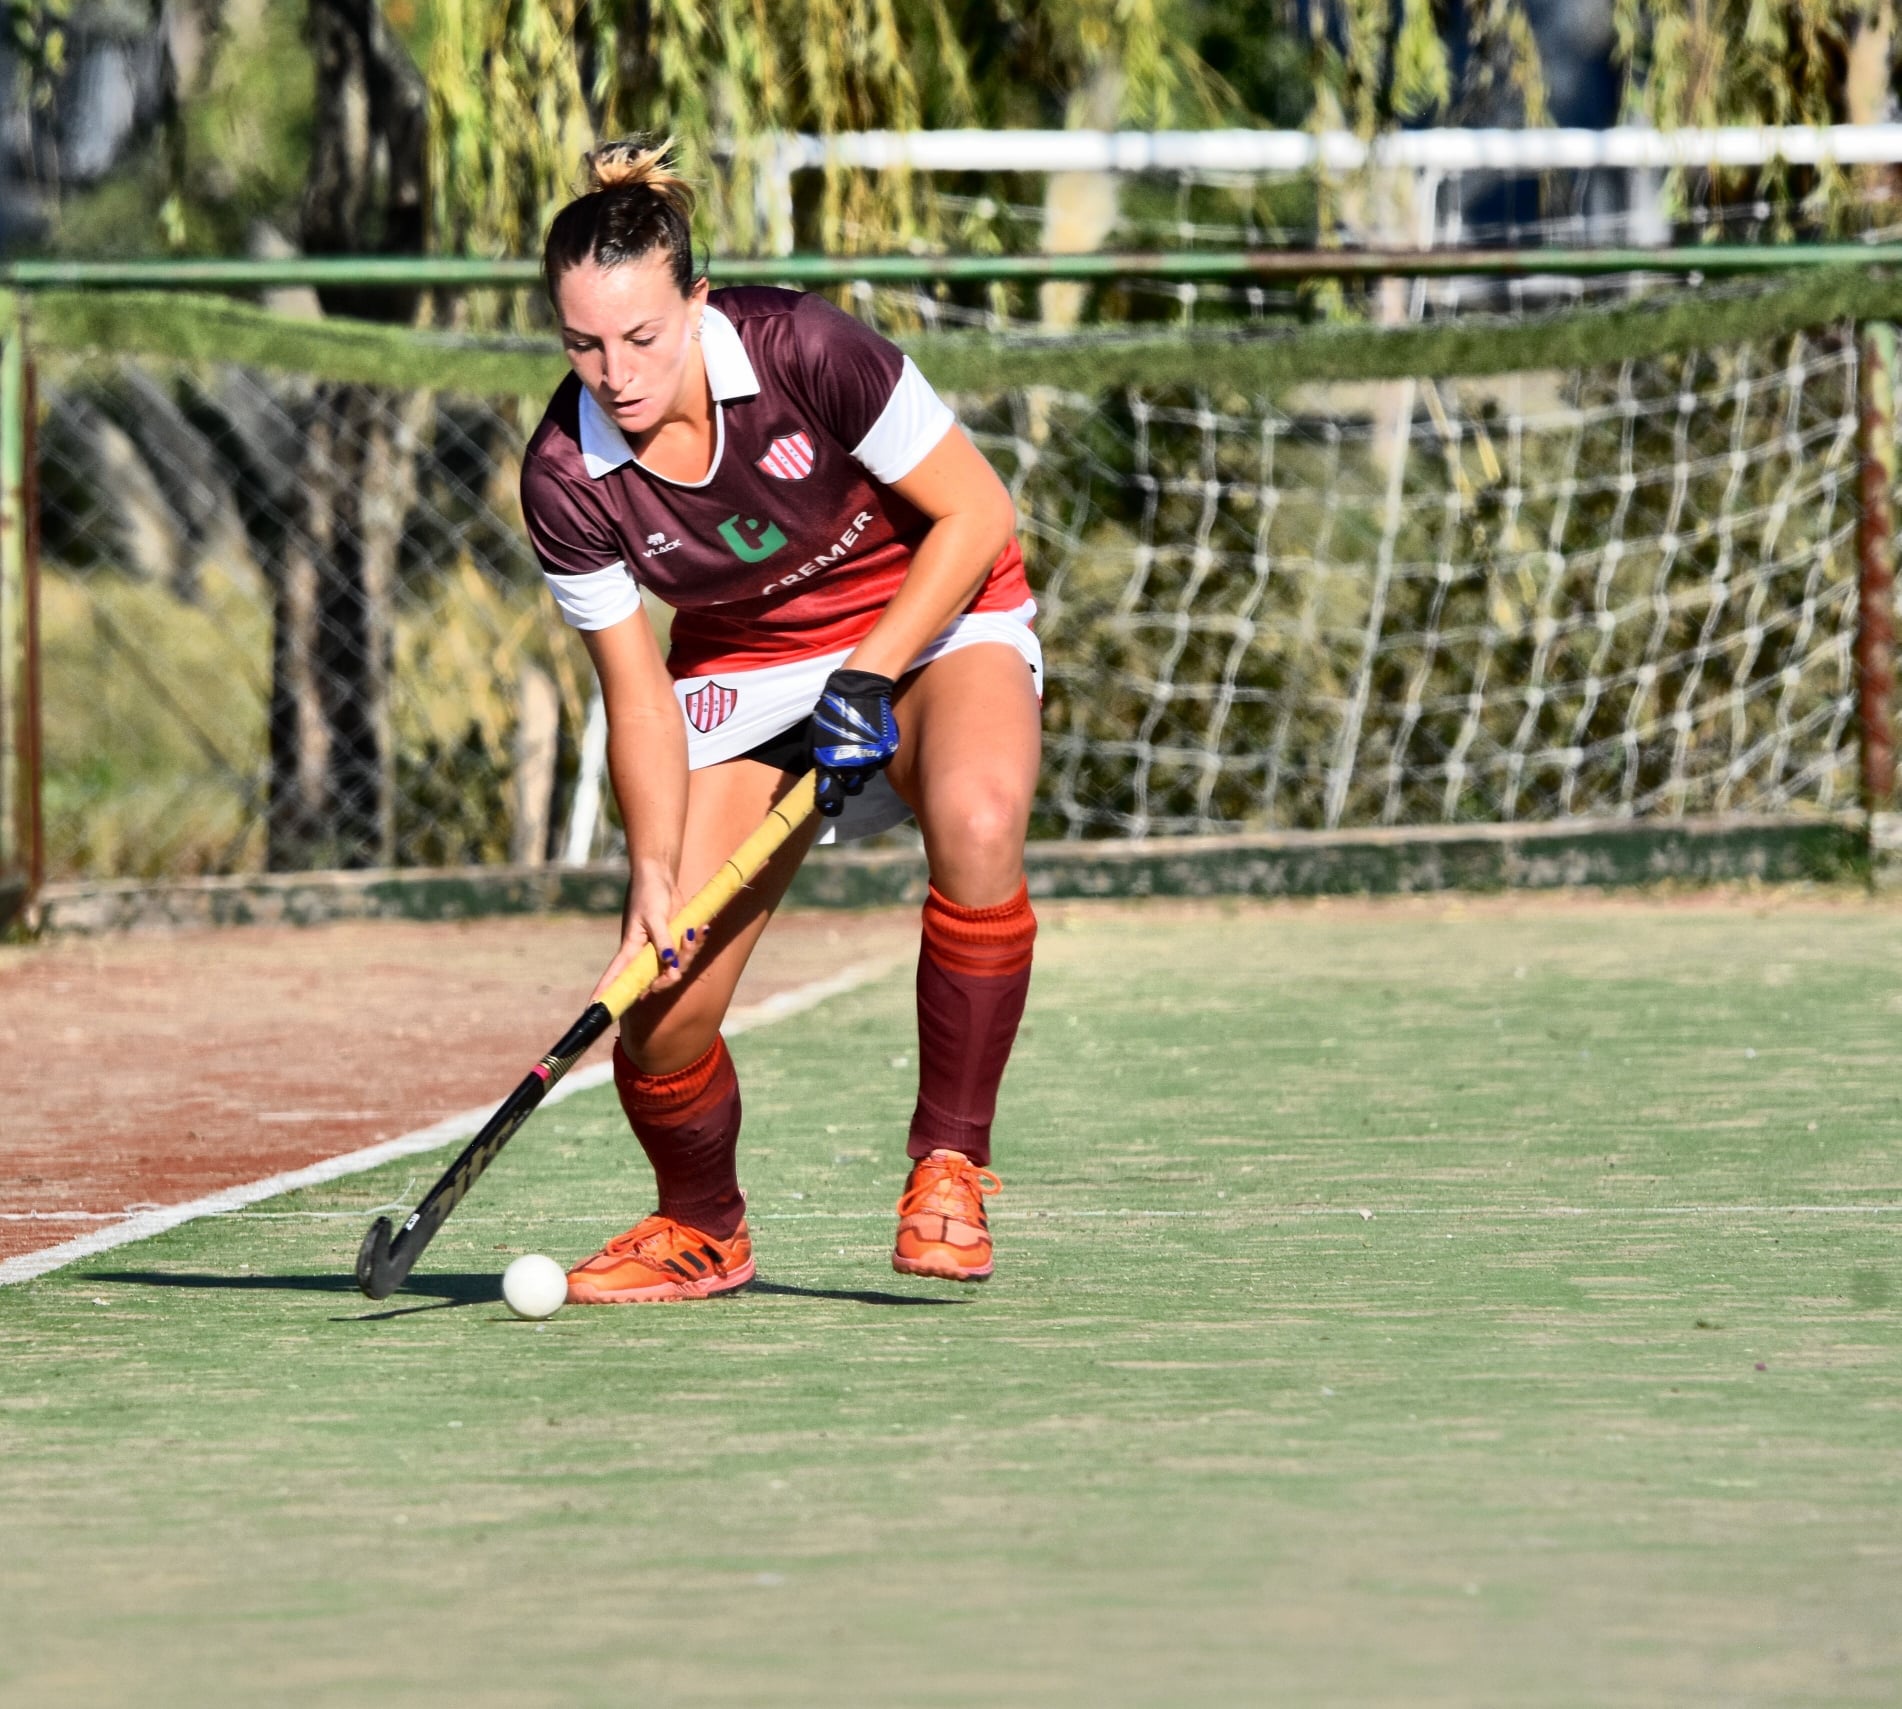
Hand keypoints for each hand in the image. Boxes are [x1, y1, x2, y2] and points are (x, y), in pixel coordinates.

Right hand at [591, 865, 708, 1001]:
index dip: (606, 993)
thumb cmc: (649, 894)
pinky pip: (688, 952)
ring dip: (689, 953)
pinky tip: (703, 928)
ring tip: (693, 932)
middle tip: (677, 963)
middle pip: (655, 982)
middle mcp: (644, 955)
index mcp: (631, 950)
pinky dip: (698, 942)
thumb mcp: (654, 917)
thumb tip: (669, 962)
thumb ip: (662, 940)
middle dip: (669, 979)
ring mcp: (660, 950)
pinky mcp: (674, 942)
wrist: (660, 877)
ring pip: (676, 968)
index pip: (615, 976)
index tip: (593, 1010)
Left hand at [806, 668, 899, 817]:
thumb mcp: (815, 737)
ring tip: (856, 745)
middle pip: (852, 789)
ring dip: (861, 767)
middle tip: (844, 764)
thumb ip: (816, 759)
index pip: (830, 798)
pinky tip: (867, 740)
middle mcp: (853, 767)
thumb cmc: (831, 711)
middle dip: (847, 781)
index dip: (829, 804)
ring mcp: (871, 759)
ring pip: (866, 775)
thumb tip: (818, 774)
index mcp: (831, 764)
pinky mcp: (886, 751)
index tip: (828, 805)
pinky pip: (878, 762)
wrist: (859, 690)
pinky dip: (873, 755)